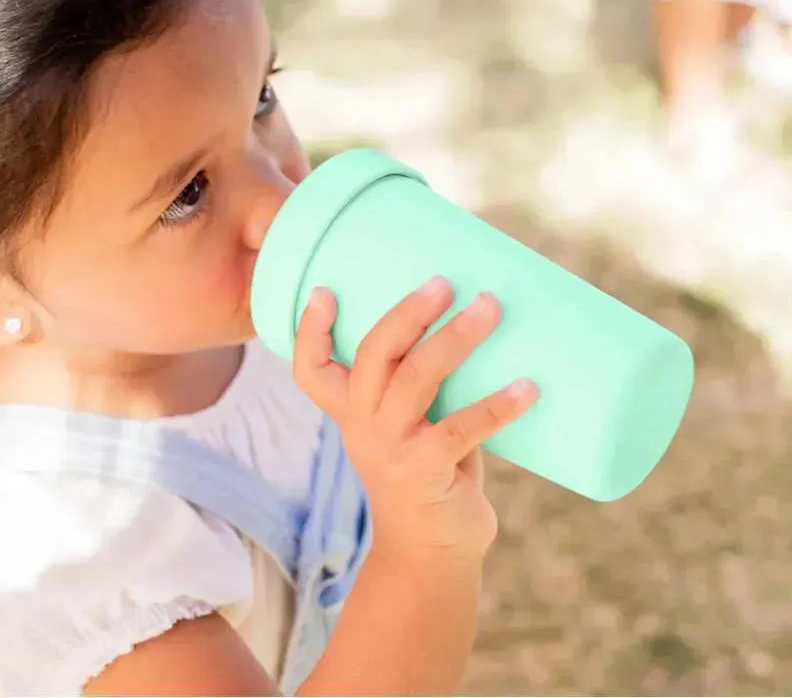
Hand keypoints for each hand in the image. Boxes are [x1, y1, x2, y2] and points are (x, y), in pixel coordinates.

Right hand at [293, 276, 538, 561]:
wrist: (430, 552)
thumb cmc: (429, 472)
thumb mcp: (412, 425)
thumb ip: (427, 384)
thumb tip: (483, 322)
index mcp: (352, 410)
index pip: (310, 370)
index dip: (308, 331)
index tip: (324, 290)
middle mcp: (362, 425)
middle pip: (373, 354)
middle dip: (408, 313)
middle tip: (444, 283)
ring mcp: (389, 449)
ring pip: (415, 378)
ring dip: (456, 339)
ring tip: (490, 308)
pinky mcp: (424, 474)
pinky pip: (461, 430)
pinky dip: (496, 406)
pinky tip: (528, 388)